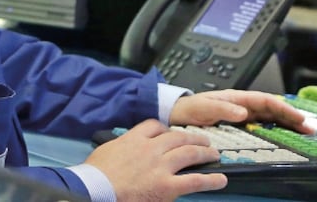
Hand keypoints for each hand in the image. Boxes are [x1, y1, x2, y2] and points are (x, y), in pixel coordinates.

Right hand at [85, 119, 225, 201]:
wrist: (96, 189)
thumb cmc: (95, 175)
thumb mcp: (105, 151)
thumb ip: (120, 147)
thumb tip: (123, 150)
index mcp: (133, 139)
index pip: (155, 126)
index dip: (166, 129)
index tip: (171, 133)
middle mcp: (150, 148)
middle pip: (177, 137)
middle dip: (193, 138)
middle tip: (202, 140)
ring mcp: (160, 166)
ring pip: (189, 153)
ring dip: (205, 152)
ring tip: (214, 154)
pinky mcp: (167, 186)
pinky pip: (195, 180)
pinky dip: (211, 179)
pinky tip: (221, 179)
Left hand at [169, 89, 310, 133]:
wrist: (174, 114)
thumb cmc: (187, 108)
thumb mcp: (202, 107)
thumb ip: (221, 108)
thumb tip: (243, 112)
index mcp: (235, 98)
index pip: (265, 100)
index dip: (283, 108)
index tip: (297, 117)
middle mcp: (240, 105)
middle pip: (271, 109)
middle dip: (290, 116)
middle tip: (307, 128)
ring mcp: (240, 114)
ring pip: (268, 117)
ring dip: (285, 123)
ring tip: (301, 132)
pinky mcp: (237, 125)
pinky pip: (260, 125)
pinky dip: (273, 129)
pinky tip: (281, 136)